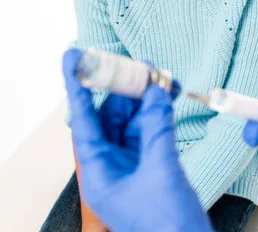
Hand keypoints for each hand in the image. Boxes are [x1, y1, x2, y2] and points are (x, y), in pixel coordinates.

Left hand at [64, 49, 211, 231]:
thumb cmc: (168, 228)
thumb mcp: (161, 171)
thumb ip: (158, 127)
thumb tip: (156, 92)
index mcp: (99, 173)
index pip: (83, 122)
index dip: (77, 86)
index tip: (73, 58)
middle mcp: (110, 166)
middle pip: (109, 117)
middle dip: (123, 88)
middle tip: (138, 64)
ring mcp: (130, 164)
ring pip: (130, 120)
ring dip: (144, 97)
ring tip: (157, 75)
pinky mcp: (149, 163)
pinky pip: (148, 128)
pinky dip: (157, 110)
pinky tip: (166, 94)